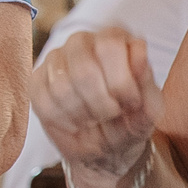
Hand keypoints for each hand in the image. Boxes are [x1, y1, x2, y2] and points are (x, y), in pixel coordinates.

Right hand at [30, 28, 160, 187]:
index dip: (121, 83)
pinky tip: (75, 122)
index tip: (130, 104)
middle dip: (100, 104)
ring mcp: (56, 58)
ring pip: (61, 86)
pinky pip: (43, 100)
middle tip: (110, 114)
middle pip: (83, 69)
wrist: (107, 149)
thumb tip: (138, 49)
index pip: (110, 46)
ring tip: (93, 119)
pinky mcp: (37, 80)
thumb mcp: (149, 108)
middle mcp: (83, 41)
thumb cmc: (130, 122)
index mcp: (115, 38)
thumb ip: (147, 80)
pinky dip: (63, 120)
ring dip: (82, 114)